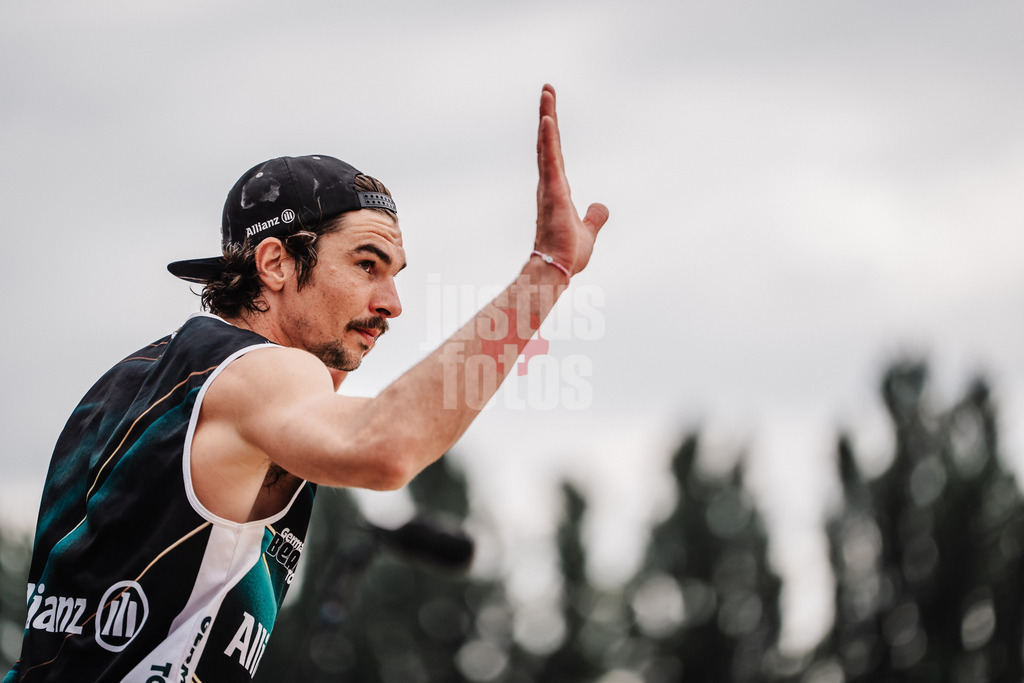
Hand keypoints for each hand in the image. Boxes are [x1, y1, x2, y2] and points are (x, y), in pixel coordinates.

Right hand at [534, 84, 608, 276]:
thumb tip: (601, 207)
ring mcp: (549, 186)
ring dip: (547, 117)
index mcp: (557, 190)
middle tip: (547, 89)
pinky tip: (548, 120)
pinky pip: (550, 159)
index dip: (552, 133)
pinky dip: (549, 139)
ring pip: (547, 145)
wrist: (557, 269)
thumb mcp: (588, 231)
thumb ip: (595, 217)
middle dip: (547, 114)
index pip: (555, 154)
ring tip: (547, 93)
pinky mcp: (552, 191)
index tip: (550, 111)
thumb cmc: (567, 254)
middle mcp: (549, 184)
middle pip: (548, 142)